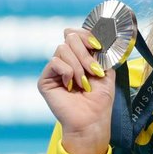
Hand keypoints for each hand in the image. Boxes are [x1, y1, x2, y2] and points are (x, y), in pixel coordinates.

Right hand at [37, 28, 116, 153]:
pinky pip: (54, 62)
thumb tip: (100, 35)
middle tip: (94, 71)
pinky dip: (68, 72)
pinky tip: (71, 85)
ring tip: (84, 83)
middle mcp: (66, 60)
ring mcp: (55, 69)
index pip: (77, 34)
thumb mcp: (106, 71)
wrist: (92, 120)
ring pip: (62, 49)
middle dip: (85, 53)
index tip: (99, 46)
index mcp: (80, 57)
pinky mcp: (45, 79)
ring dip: (79, 66)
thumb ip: (102, 53)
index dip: (87, 35)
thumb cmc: (100, 99)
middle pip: (70, 37)